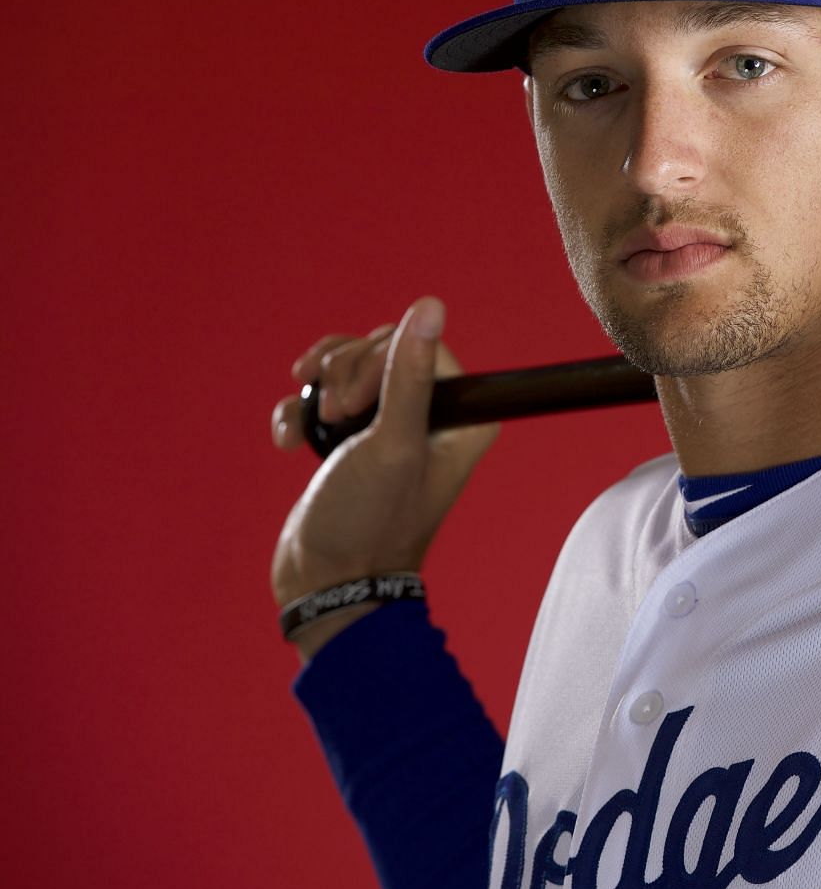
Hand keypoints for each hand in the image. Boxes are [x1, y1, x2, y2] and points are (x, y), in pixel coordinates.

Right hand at [268, 297, 500, 657]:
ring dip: (319, 390)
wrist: (325, 583)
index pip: (420, 345)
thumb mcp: (392, 442)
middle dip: (345, 375)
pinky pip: (322, 397)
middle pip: (382, 351)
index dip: (380, 361)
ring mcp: (389, 428)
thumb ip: (409, 374)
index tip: (358, 404)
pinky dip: (299, 412)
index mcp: (463, 417)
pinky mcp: (351, 441)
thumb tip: (430, 305)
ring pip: (348, 369)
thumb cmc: (369, 519)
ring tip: (313, 426)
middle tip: (337, 420)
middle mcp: (433, 418)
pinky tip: (288, 441)